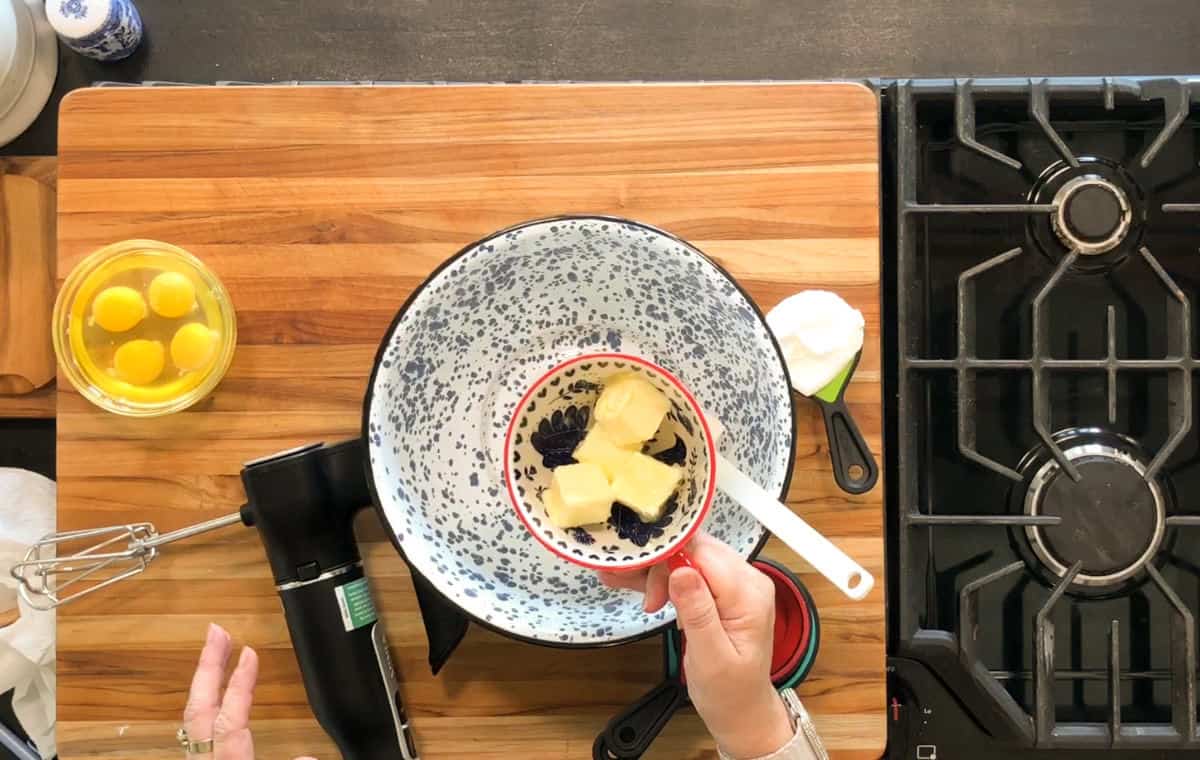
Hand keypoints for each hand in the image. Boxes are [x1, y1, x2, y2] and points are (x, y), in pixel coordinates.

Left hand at [183, 623, 316, 759]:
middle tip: (217, 633)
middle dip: (208, 666)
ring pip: (193, 716)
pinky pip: (196, 728)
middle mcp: (207, 759)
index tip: (248, 652)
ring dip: (204, 680)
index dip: (239, 684)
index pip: (229, 719)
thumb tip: (309, 758)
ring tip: (215, 652)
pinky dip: (204, 703)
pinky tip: (213, 694)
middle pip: (200, 708)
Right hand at [600, 534, 798, 758]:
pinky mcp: (718, 589)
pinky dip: (659, 578)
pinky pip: (686, 572)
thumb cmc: (730, 692)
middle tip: (625, 583)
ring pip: (685, 557)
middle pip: (693, 549)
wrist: (741, 710)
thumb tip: (681, 572)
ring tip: (616, 577)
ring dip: (652, 570)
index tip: (638, 574)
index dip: (667, 558)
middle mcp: (745, 579)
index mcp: (749, 593)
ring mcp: (732, 583)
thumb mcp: (711, 658)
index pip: (703, 554)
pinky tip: (631, 580)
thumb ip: (699, 614)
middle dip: (656, 564)